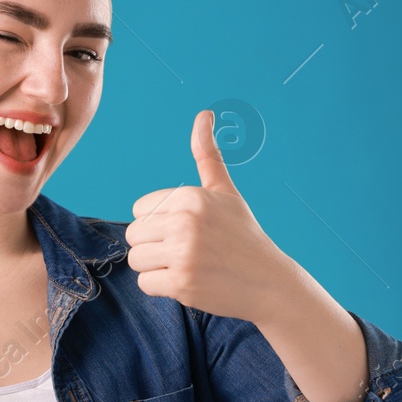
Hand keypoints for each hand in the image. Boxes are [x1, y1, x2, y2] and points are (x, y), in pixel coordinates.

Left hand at [125, 109, 294, 323]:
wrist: (268, 282)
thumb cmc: (242, 235)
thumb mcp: (225, 192)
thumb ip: (207, 155)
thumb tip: (203, 114)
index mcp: (191, 196)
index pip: (139, 209)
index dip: (158, 223)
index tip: (186, 231)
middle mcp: (185, 221)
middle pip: (133, 234)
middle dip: (153, 246)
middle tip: (186, 251)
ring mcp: (183, 253)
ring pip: (135, 260)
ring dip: (155, 268)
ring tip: (186, 265)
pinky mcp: (182, 283)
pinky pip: (145, 284)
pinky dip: (162, 288)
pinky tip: (189, 282)